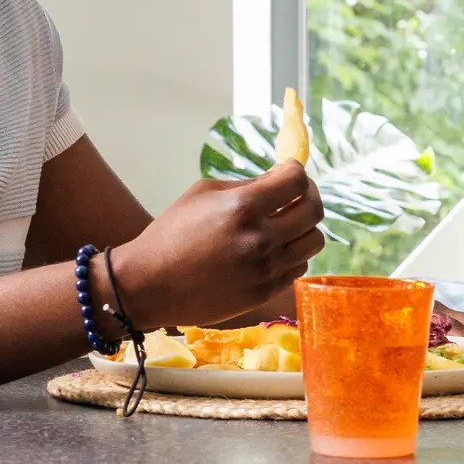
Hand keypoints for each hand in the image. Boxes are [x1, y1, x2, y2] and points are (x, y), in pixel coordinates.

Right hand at [113, 161, 326, 329]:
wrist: (150, 284)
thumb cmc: (171, 232)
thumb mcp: (202, 194)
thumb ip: (246, 185)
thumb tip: (279, 178)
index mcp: (242, 207)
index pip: (296, 181)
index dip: (296, 171)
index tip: (289, 171)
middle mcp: (260, 238)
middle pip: (314, 210)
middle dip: (309, 195)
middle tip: (296, 194)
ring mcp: (265, 269)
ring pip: (313, 241)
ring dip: (304, 227)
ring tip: (286, 224)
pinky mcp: (264, 292)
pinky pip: (298, 267)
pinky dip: (292, 254)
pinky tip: (274, 248)